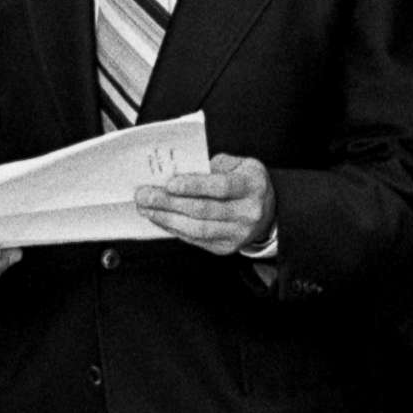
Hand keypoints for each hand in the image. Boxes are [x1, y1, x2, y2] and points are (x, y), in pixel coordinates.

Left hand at [136, 152, 273, 255]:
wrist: (267, 211)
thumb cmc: (245, 182)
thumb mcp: (237, 165)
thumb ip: (211, 166)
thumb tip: (177, 172)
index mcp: (252, 186)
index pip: (221, 187)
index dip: (194, 186)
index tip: (169, 183)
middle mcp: (248, 212)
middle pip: (204, 210)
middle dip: (169, 202)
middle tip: (145, 195)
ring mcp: (238, 234)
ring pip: (197, 229)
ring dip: (166, 218)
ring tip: (146, 208)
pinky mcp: (226, 248)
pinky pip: (195, 239)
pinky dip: (174, 229)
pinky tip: (159, 218)